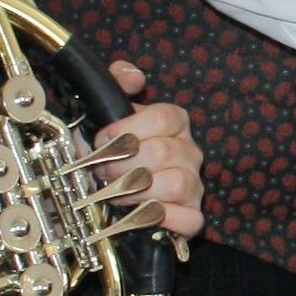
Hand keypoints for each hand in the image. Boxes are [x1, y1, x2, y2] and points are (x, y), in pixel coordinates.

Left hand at [101, 63, 206, 241]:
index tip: (100, 140)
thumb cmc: (112, 149)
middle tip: (100, 171)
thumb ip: (117, 81)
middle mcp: (190, 151)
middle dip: (122, 164)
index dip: (126, 130)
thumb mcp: (109, 110)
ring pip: (176, 183)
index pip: (163, 118)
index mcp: (175, 122)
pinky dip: (162, 218)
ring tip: (114, 193)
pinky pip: (189, 219)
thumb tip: (134, 76)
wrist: (111, 188)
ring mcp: (194, 184)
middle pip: (163, 152)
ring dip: (137, 191)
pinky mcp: (193, 214)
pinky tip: (138, 214)